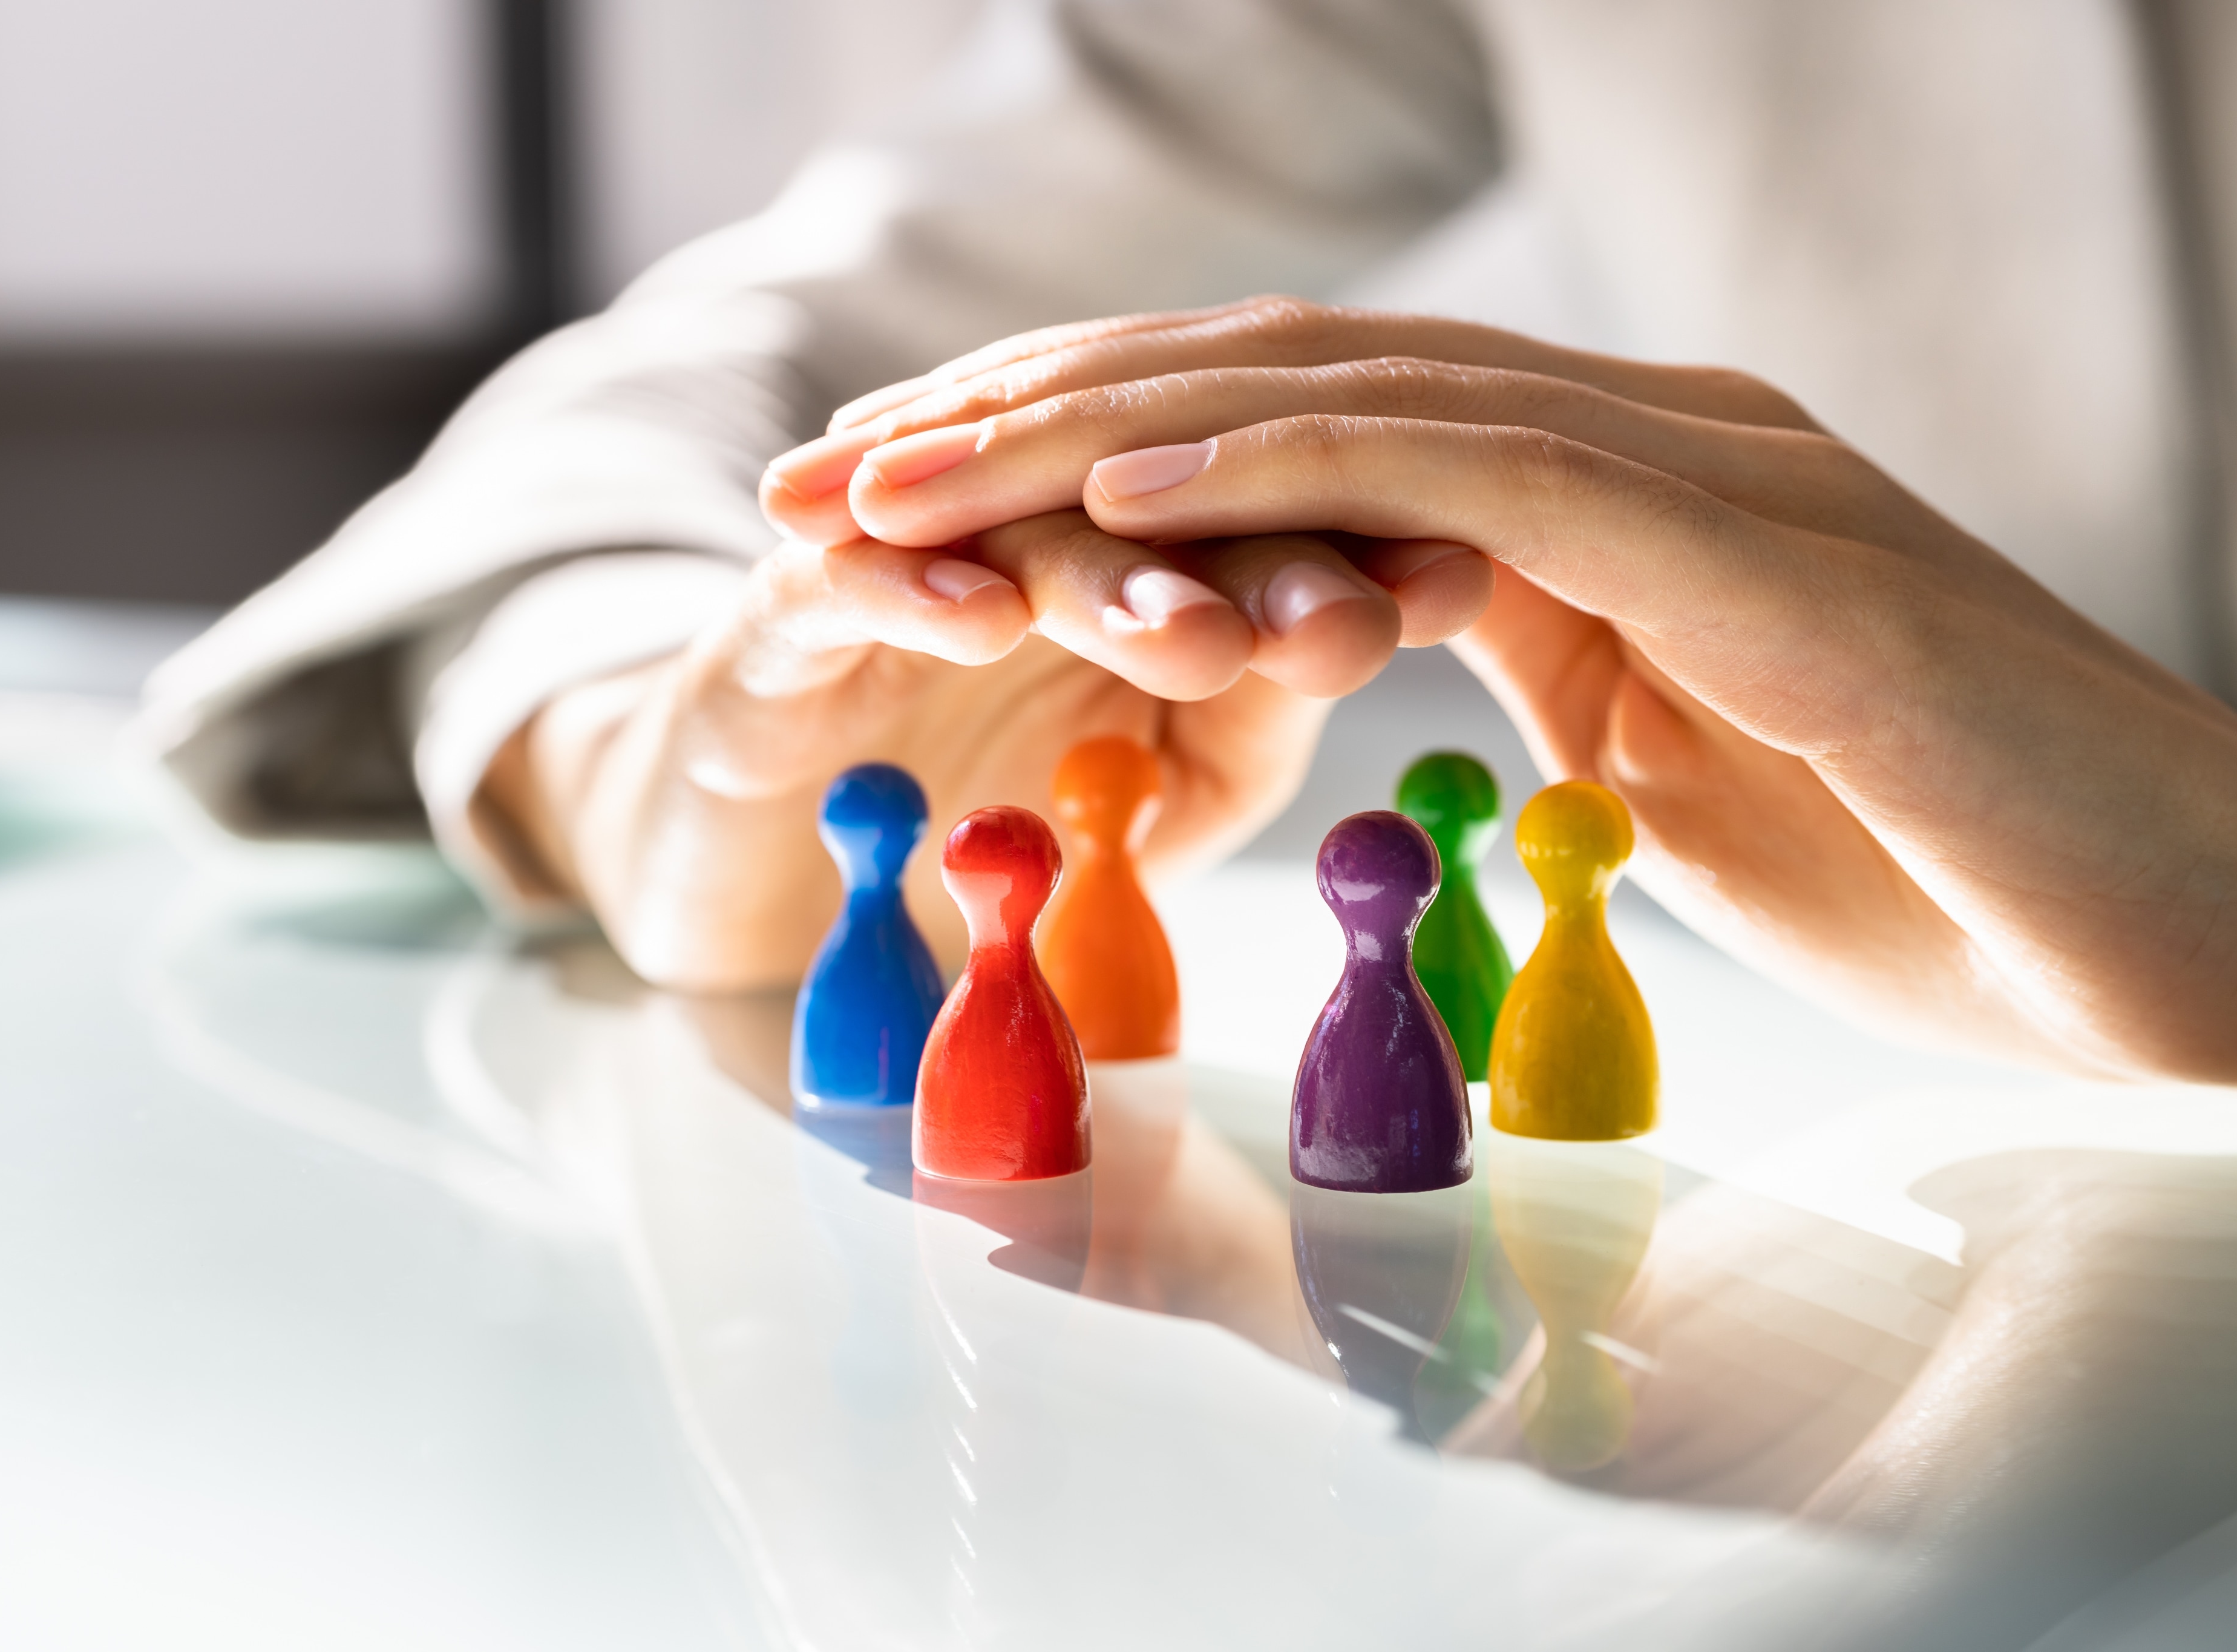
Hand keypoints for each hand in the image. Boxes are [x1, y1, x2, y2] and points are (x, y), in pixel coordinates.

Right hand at [479, 514, 1397, 989]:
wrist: (769, 868)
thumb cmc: (992, 816)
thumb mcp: (1156, 792)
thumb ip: (1252, 720)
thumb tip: (1367, 629)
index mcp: (1146, 561)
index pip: (1270, 527)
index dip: (1366, 546)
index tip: (1467, 587)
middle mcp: (1034, 533)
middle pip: (1161, 512)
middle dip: (1266, 555)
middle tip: (1354, 613)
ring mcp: (907, 557)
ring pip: (1020, 537)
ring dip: (1116, 578)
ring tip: (1197, 634)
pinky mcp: (782, 608)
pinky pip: (848, 580)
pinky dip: (914, 590)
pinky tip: (981, 616)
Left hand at [771, 298, 2236, 1091]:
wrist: (2213, 941)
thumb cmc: (1962, 883)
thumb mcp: (1689, 774)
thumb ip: (1566, 680)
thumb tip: (1430, 651)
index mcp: (1617, 498)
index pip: (1303, 433)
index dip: (1092, 458)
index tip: (913, 519)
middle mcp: (1648, 441)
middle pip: (1282, 382)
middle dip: (1036, 417)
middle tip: (832, 470)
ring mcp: (1712, 474)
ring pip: (1349, 394)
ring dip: (1106, 425)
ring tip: (910, 465)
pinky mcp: (1763, 551)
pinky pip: (1479, 469)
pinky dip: (1285, 464)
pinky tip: (1120, 487)